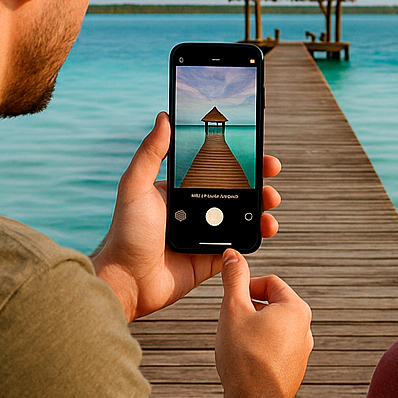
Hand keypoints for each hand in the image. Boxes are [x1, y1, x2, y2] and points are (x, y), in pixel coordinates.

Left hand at [92, 113, 282, 321]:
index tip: (255, 145)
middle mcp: (197, 208)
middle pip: (236, 187)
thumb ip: (150, 153)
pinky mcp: (215, 256)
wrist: (129, 280)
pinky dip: (258, 234)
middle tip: (271, 170)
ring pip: (244, 214)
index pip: (214, 165)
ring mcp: (208, 232)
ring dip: (262, 204)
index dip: (236, 155)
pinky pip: (242, 243)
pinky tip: (265, 227)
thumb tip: (164, 117)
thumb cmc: (126, 233)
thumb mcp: (134, 187)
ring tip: (270, 201)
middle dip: (258, 177)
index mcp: (181, 189)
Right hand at [215, 250, 311, 397]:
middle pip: (272, 304)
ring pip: (273, 328)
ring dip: (253, 329)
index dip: (246, 286)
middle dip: (249, 309)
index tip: (230, 299)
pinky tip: (244, 361)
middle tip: (230, 322)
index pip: (270, 282)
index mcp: (296, 309)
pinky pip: (276, 348)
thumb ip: (234, 278)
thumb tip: (233, 255)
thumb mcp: (233, 309)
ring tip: (236, 343)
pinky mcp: (295, 370)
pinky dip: (259, 348)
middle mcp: (306, 329)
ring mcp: (303, 351)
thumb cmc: (244, 358)